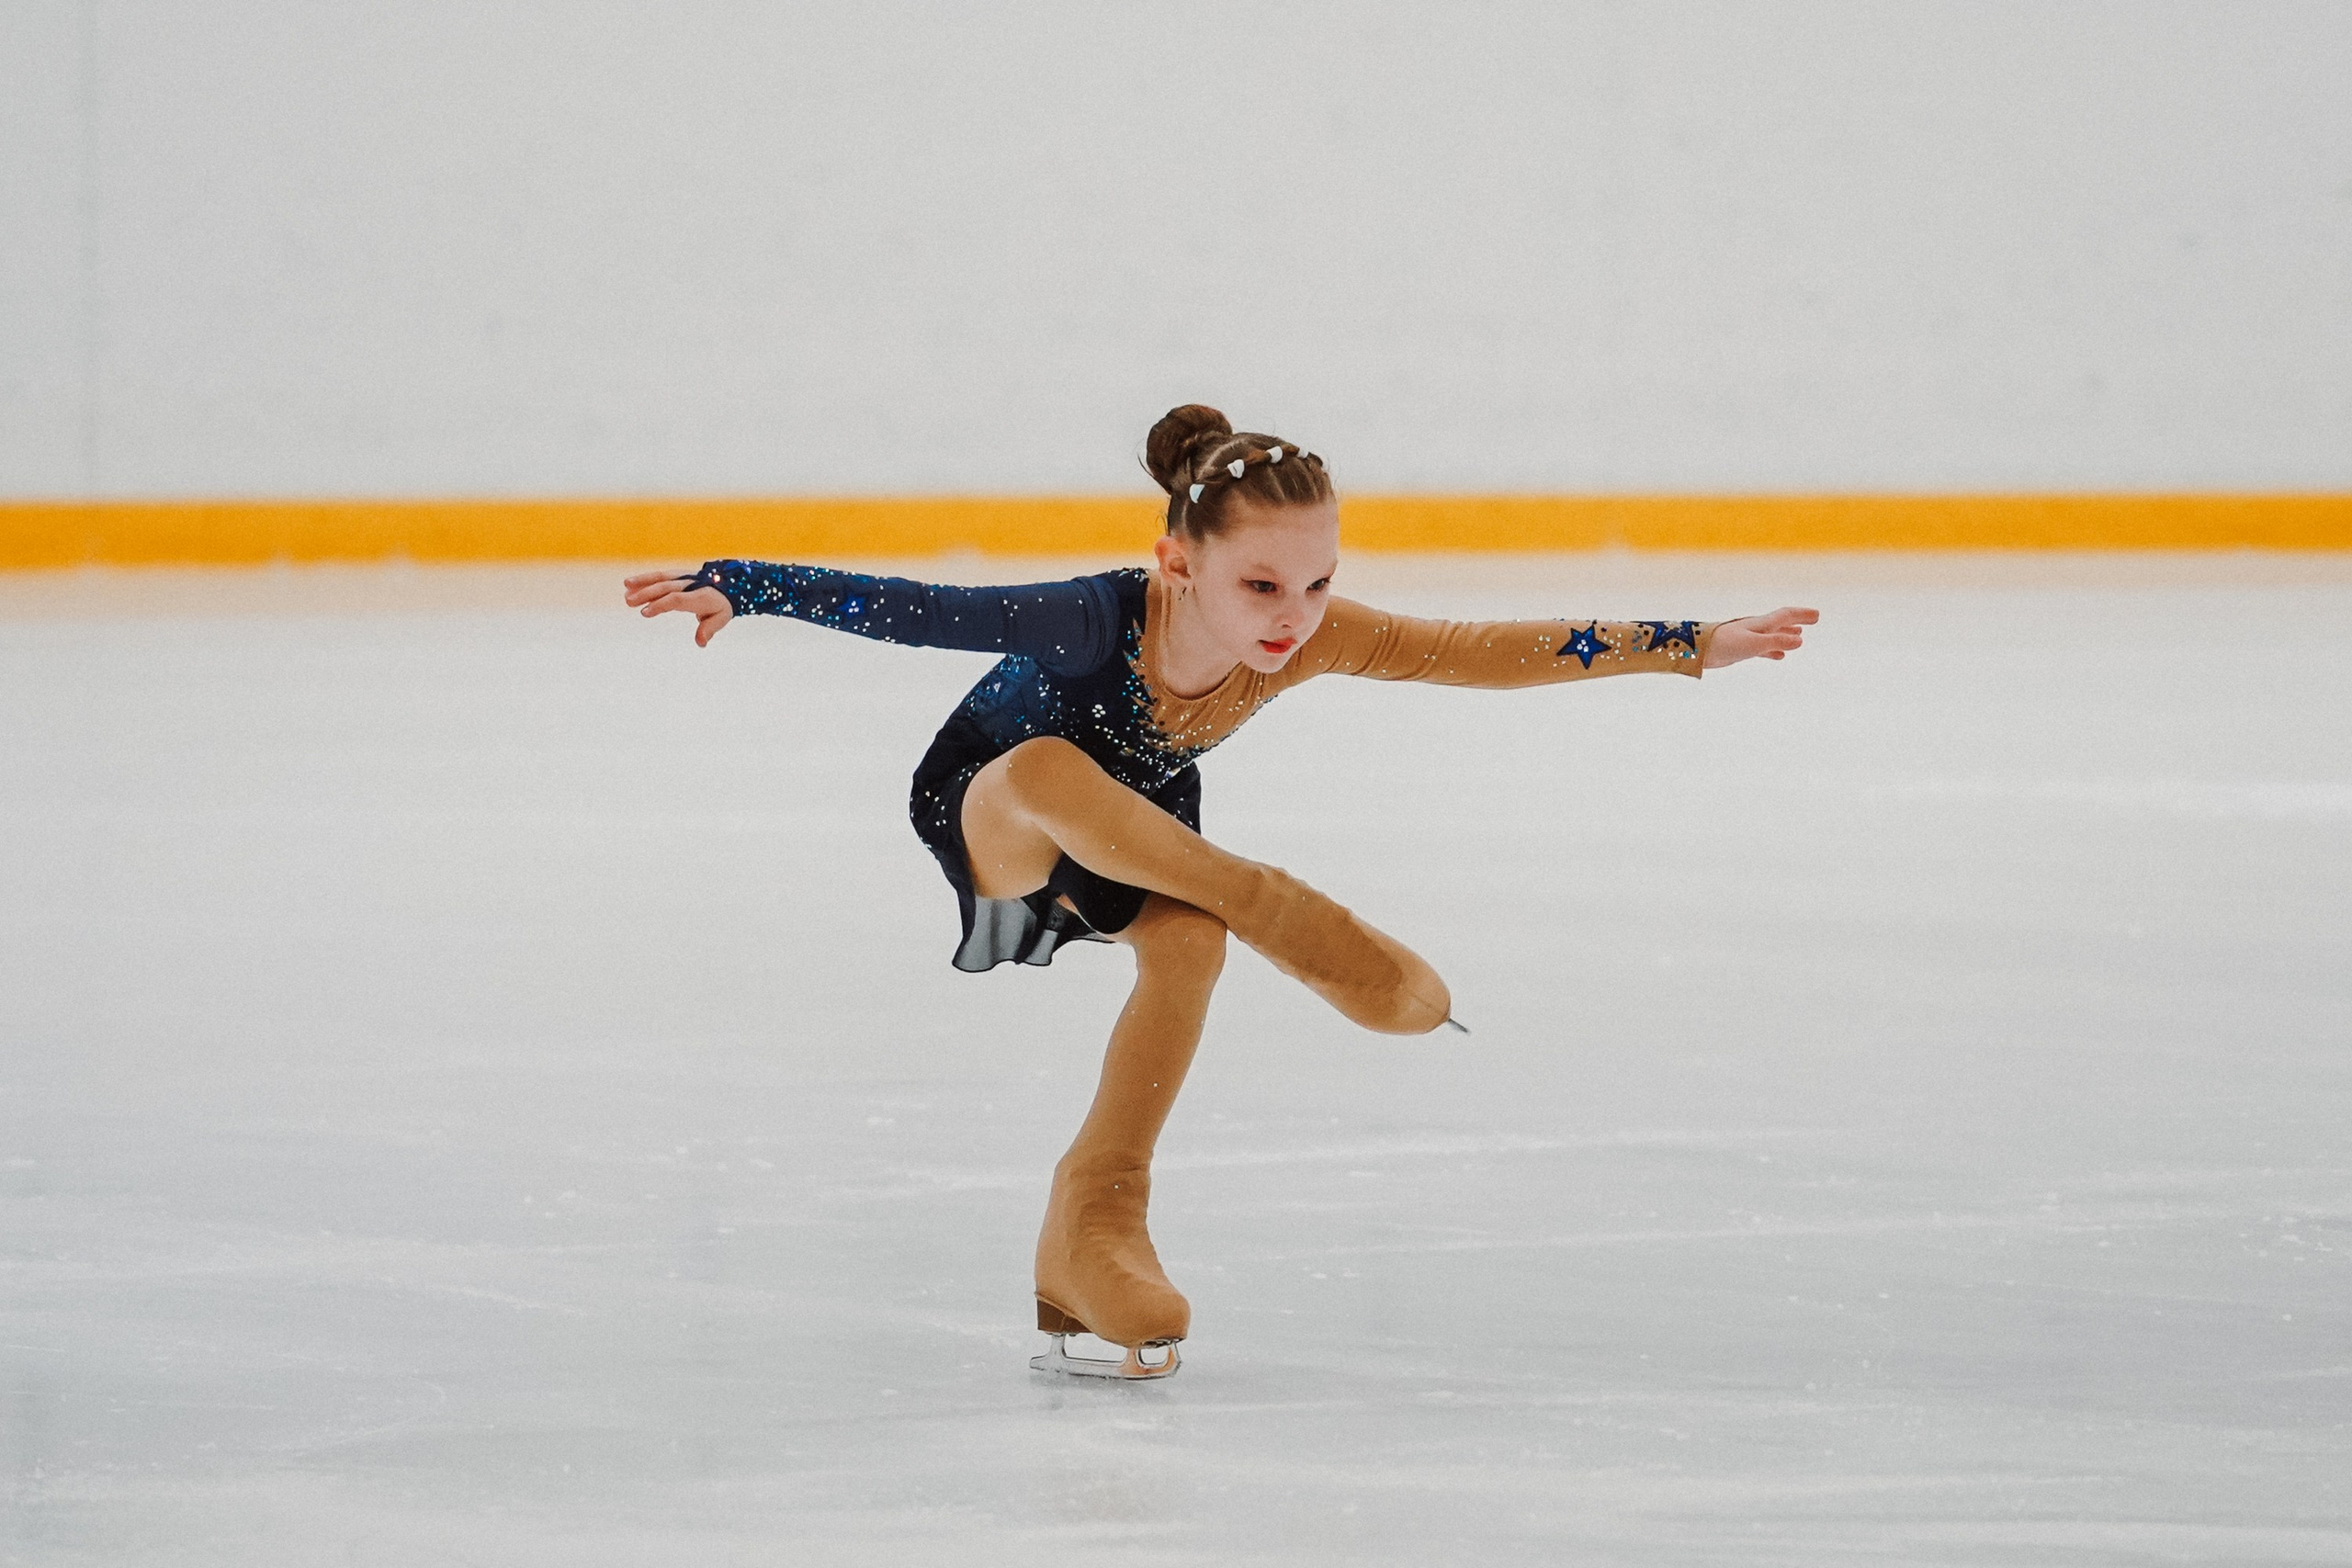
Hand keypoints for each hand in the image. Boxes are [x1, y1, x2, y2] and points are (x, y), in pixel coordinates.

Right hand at [623, 569, 733, 645]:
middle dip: (647, 593)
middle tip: (629, 602)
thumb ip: (709, 629)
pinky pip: (660, 576)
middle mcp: (690, 584)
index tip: (645, 612)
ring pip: (661, 578)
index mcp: (700, 596)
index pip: (677, 599)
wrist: (728, 584)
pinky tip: (629, 584)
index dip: (661, 604)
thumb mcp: (720, 618)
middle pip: (666, 587)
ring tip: (626, 587)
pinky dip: (645, 579)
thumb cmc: (721, 605)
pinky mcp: (677, 575)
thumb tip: (701, 643)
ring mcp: (683, 577)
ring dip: (643, 582)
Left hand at [1703, 606, 1817, 667]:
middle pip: (1782, 622)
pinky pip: (1763, 649)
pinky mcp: (1741, 649)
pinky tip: (1780, 656)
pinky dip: (1774, 650)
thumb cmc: (1724, 644)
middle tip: (1814, 619)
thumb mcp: (1754, 644)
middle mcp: (1757, 628)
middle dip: (1798, 620)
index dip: (1802, 614)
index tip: (1817, 615)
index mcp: (1761, 624)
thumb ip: (1776, 642)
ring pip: (1773, 635)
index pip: (1786, 615)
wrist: (1699, 650)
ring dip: (1787, 635)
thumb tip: (1800, 640)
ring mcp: (1749, 638)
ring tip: (1799, 637)